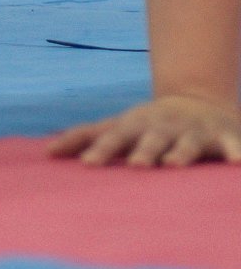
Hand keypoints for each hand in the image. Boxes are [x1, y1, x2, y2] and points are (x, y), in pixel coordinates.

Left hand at [49, 93, 240, 167]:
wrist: (197, 102)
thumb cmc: (146, 125)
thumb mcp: (116, 126)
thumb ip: (84, 138)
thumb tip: (46, 153)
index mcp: (136, 127)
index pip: (114, 139)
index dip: (101, 150)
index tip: (87, 165)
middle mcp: (163, 128)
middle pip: (151, 140)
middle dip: (143, 152)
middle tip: (135, 165)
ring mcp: (193, 132)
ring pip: (187, 144)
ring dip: (181, 153)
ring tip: (175, 165)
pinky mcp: (224, 138)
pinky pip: (231, 146)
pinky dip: (235, 152)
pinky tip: (236, 163)